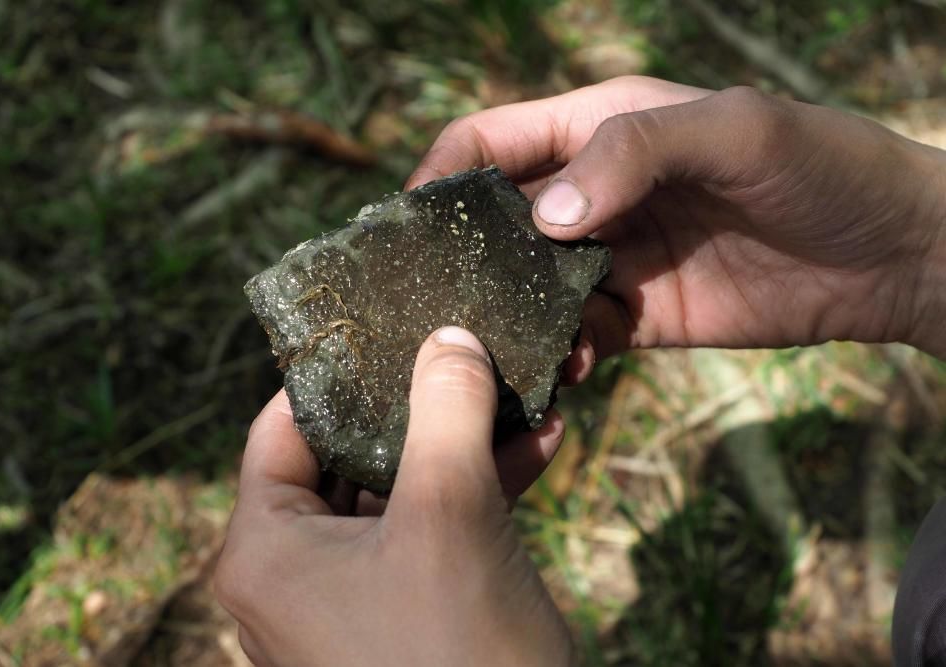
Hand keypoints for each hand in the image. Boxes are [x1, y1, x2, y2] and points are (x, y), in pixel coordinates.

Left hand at [215, 327, 573, 666]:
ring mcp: (347, 602)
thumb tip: (448, 337)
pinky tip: (539, 450)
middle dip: (420, 407)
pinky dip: (477, 495)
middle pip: (347, 457)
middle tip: (467, 353)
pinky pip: (428, 538)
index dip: (337, 374)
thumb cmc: (459, 653)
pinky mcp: (400, 620)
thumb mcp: (452, 515)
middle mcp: (293, 575)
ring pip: (398, 495)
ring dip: (462, 447)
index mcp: (266, 548)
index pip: (282, 427)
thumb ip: (445, 414)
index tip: (389, 325)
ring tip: (522, 394)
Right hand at [408, 76, 945, 361]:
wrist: (894, 255)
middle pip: (500, 221)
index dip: (442, 173)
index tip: (405, 223)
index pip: (494, 139)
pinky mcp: (641, 316)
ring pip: (531, 287)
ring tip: (500, 346)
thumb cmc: (822, 167)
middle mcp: (596, 191)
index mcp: (601, 127)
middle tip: (432, 304)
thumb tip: (544, 218)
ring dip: (509, 316)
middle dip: (463, 257)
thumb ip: (634, 153)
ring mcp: (616, 256)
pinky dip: (560, 353)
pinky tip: (567, 368)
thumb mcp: (734, 130)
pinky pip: (578, 335)